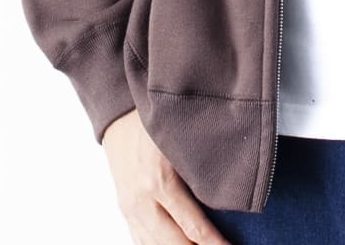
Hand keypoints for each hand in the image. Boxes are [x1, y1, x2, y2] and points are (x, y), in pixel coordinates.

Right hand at [102, 108, 232, 244]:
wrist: (117, 113)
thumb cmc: (154, 120)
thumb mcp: (180, 140)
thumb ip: (199, 167)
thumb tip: (226, 191)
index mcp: (159, 182)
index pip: (192, 226)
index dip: (214, 243)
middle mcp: (142, 201)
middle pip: (173, 244)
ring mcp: (130, 208)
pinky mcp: (124, 210)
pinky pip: (140, 240)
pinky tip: (176, 244)